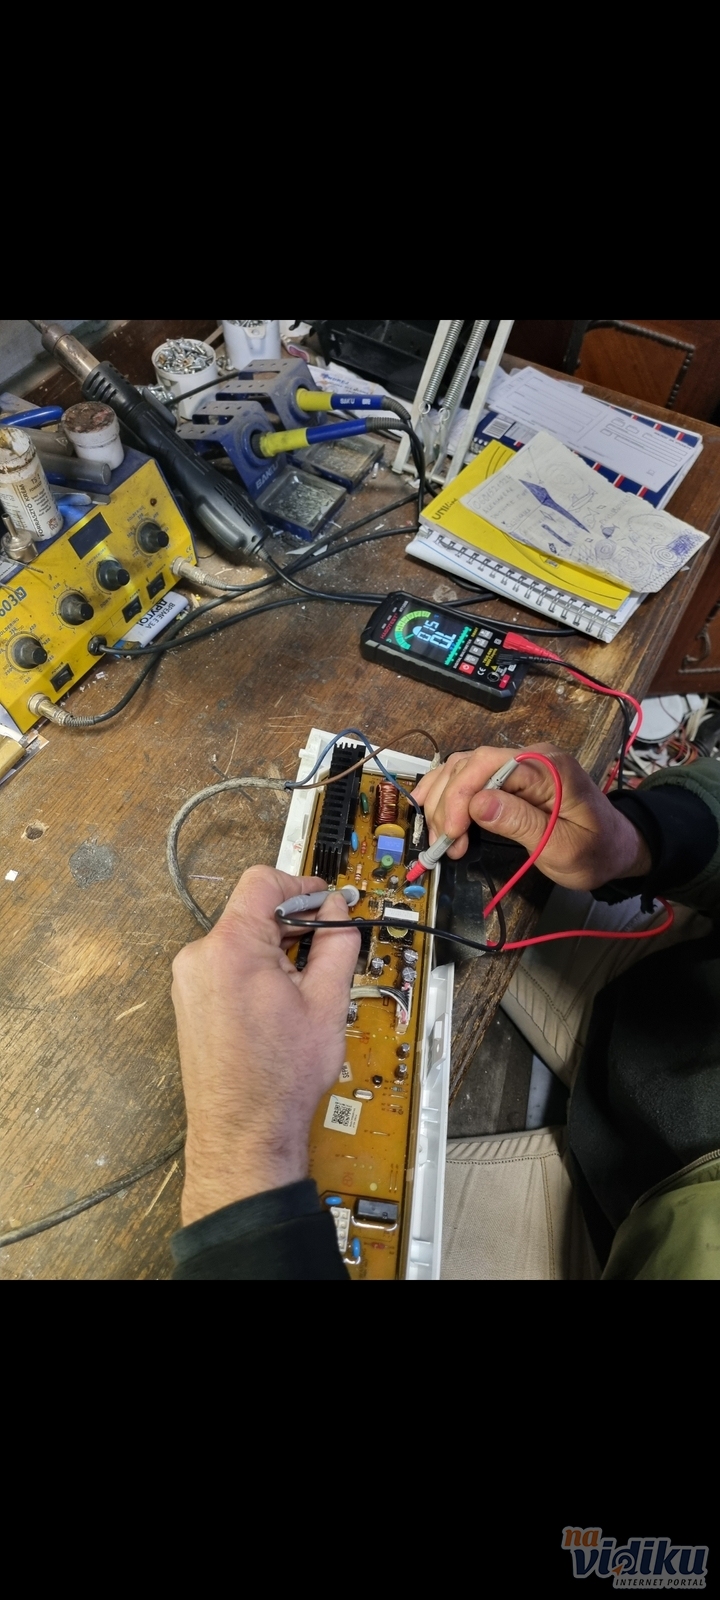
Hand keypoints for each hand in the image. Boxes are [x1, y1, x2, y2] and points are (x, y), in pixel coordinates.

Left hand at [172, 865, 360, 1225]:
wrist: (243, 1131)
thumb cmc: (279, 1079)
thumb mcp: (326, 1003)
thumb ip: (337, 943)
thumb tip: (340, 912)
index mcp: (232, 948)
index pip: (263, 881)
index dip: (300, 884)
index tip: (324, 901)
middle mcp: (200, 958)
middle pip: (251, 911)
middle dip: (292, 922)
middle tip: (326, 944)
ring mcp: (189, 981)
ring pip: (240, 939)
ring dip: (275, 948)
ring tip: (304, 985)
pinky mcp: (189, 1000)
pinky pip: (226, 964)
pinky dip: (255, 969)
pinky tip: (279, 1000)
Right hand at [412, 744, 651, 891]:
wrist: (616, 848)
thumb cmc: (594, 851)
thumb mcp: (562, 847)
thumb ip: (521, 823)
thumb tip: (477, 804)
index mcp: (548, 767)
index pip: (489, 766)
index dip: (460, 798)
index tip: (451, 835)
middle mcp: (532, 757)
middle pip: (471, 764)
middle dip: (447, 803)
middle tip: (442, 843)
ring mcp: (520, 765)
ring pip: (464, 768)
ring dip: (443, 800)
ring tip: (439, 836)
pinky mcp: (512, 777)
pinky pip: (472, 776)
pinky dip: (448, 793)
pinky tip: (431, 808)